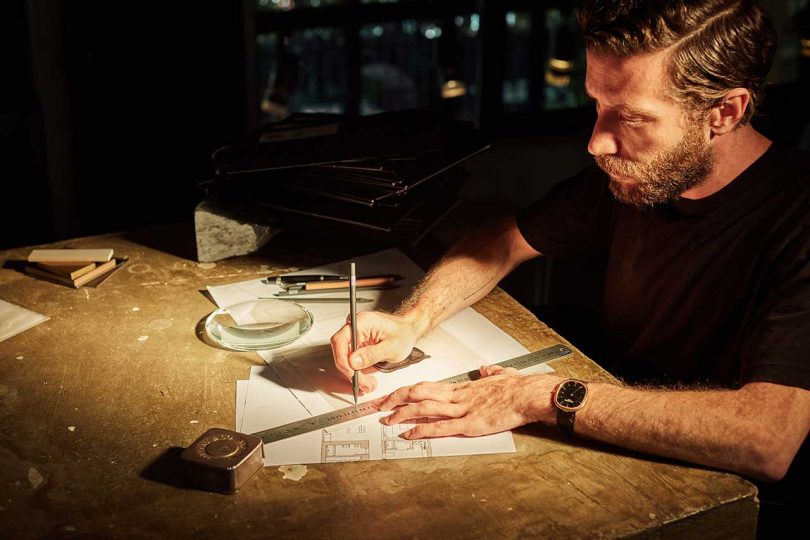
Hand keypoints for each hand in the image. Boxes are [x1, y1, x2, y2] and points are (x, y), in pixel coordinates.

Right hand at [330, 311, 420, 393]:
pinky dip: (356, 372)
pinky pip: (350, 360)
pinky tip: (365, 379)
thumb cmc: (403, 333)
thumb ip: (372, 354)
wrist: (408, 331)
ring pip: (344, 359)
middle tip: (363, 384)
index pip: (340, 341)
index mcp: (362, 322)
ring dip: (354, 374)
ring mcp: (354, 336)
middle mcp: (355, 327)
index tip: (352, 374)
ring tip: (368, 384)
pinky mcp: (356, 344)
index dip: (343, 360)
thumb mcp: (392, 347)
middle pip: (340, 352)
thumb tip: (353, 361)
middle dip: (350, 371)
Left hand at [376, 366, 561, 438]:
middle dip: (396, 399)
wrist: (528, 394)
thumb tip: (484, 369)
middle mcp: (457, 396)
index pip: (427, 387)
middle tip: (380, 405)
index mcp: (462, 387)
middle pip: (419, 394)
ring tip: (388, 420)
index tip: (394, 394)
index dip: (407, 390)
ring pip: (425, 409)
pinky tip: (409, 434)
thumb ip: (489, 372)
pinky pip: (441, 427)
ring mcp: (462, 410)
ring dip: (403, 414)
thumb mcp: (501, 374)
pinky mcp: (470, 424)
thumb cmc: (517, 386)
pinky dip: (422, 430)